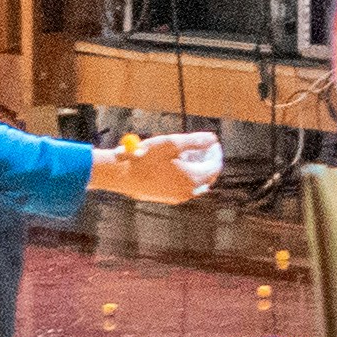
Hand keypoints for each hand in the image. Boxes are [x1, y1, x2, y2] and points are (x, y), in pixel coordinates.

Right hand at [90, 136, 213, 204]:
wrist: (121, 175)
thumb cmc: (145, 157)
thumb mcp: (171, 144)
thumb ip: (195, 141)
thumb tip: (213, 139)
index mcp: (191, 179)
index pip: (214, 167)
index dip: (215, 153)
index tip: (212, 142)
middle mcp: (187, 192)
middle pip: (207, 176)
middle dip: (208, 160)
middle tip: (203, 146)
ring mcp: (176, 197)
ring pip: (196, 183)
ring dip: (197, 168)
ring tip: (189, 152)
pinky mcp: (166, 198)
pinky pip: (184, 187)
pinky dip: (186, 176)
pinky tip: (176, 163)